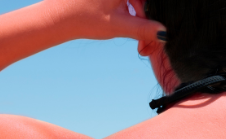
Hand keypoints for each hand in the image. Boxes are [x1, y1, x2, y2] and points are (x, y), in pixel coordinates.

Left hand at [42, 0, 164, 41]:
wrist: (60, 16)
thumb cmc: (85, 18)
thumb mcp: (119, 25)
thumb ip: (144, 29)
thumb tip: (164, 34)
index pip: (150, 3)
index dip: (156, 17)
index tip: (157, 36)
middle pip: (144, 2)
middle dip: (147, 23)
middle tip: (144, 48)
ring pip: (136, 2)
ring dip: (140, 20)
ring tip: (137, 43)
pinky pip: (127, 1)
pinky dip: (131, 13)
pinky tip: (125, 25)